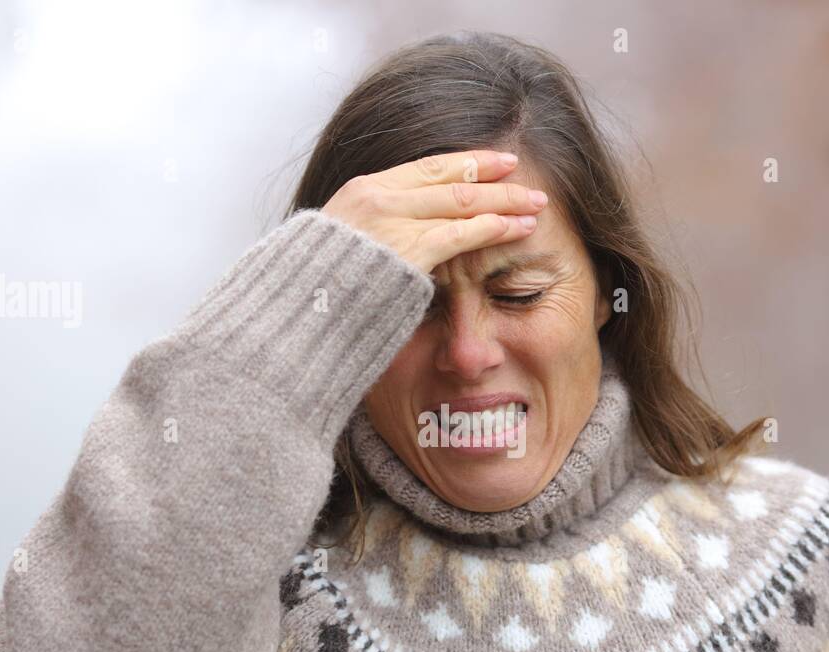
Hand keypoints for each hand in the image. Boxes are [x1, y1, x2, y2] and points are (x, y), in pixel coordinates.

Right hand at [320, 149, 546, 275]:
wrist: (294, 312)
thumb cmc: (314, 290)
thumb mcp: (339, 247)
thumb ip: (371, 233)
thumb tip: (394, 235)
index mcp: (361, 190)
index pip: (425, 167)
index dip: (467, 162)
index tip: (498, 162)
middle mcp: (377, 197)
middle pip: (449, 178)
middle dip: (495, 179)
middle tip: (528, 183)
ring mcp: (390, 222)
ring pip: (461, 201)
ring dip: (504, 202)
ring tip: (535, 207)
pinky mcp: (405, 251)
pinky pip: (458, 233)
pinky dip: (491, 228)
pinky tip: (514, 228)